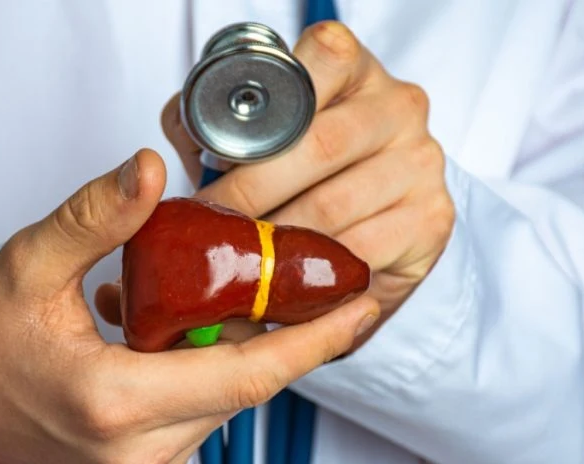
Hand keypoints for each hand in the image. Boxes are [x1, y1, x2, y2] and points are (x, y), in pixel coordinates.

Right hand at [0, 148, 380, 463]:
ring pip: (227, 401)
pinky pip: (204, 417)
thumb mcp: (30, 267)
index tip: (360, 304)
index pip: (246, 374)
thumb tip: (150, 169)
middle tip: (299, 273)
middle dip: (278, 328)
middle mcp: (139, 455)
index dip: (313, 340)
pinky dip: (207, 372)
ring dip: (236, 346)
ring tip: (215, 293)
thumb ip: (95, 216)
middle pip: (246, 384)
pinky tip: (177, 333)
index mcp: (114, 404)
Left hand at [162, 21, 453, 341]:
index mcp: (353, 68)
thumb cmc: (305, 171)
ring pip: (334, 209)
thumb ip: (207, 127)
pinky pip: (360, 254)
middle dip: (250, 194)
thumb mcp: (257, 135)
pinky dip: (313, 277)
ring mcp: (422, 163)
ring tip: (232, 264)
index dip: (264, 113)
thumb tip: (152, 159)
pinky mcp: (431, 222)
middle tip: (206, 228)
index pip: (320, 58)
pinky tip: (281, 285)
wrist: (374, 220)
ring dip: (274, 245)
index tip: (219, 156)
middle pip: (317, 147)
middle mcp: (399, 106)